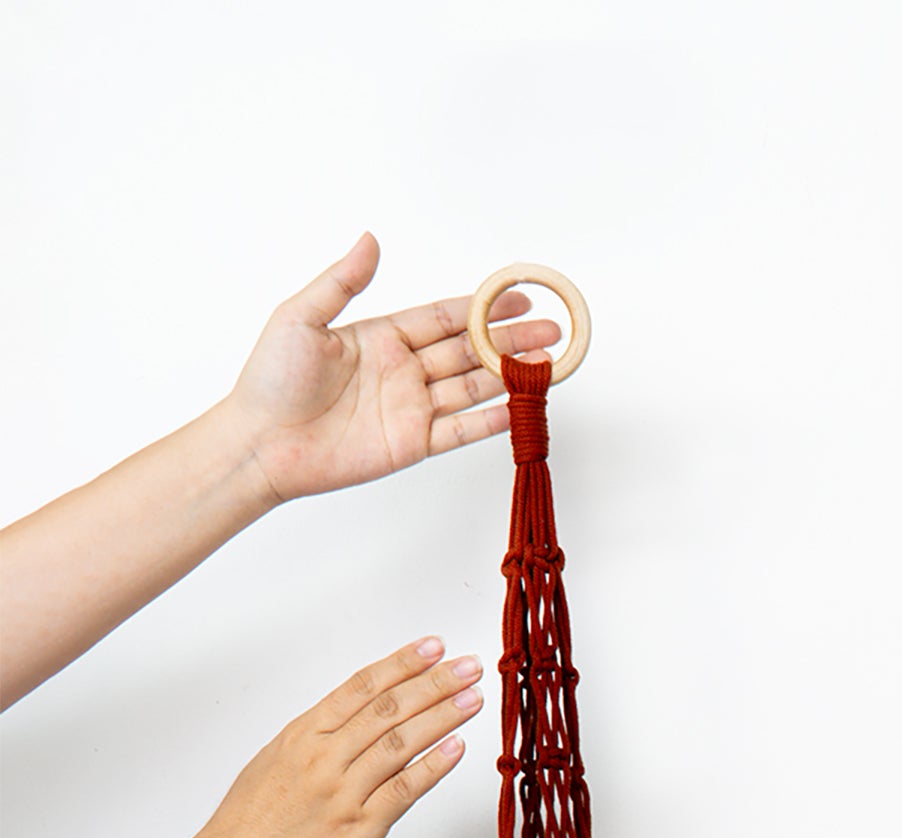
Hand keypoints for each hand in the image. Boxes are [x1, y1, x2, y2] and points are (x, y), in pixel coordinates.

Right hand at [188, 638, 481, 837]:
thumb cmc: (249, 823)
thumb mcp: (274, 763)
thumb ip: (314, 741)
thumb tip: (350, 722)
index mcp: (302, 735)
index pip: (360, 687)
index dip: (401, 664)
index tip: (434, 647)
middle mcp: (324, 756)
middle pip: (388, 708)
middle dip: (434, 682)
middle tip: (469, 666)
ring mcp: (342, 791)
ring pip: (399, 742)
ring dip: (442, 716)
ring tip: (473, 698)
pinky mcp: (358, 828)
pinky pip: (403, 791)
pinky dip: (433, 767)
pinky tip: (457, 747)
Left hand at [218, 234, 562, 504]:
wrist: (261, 442)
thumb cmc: (271, 379)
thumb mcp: (301, 317)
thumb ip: (342, 282)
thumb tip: (370, 241)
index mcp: (382, 337)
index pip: (445, 318)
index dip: (483, 307)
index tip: (519, 295)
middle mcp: (404, 370)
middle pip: (469, 351)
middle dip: (511, 340)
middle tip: (552, 331)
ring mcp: (412, 408)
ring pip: (474, 387)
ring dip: (511, 376)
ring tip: (549, 365)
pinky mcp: (412, 443)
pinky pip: (461, 429)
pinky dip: (492, 421)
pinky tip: (519, 408)